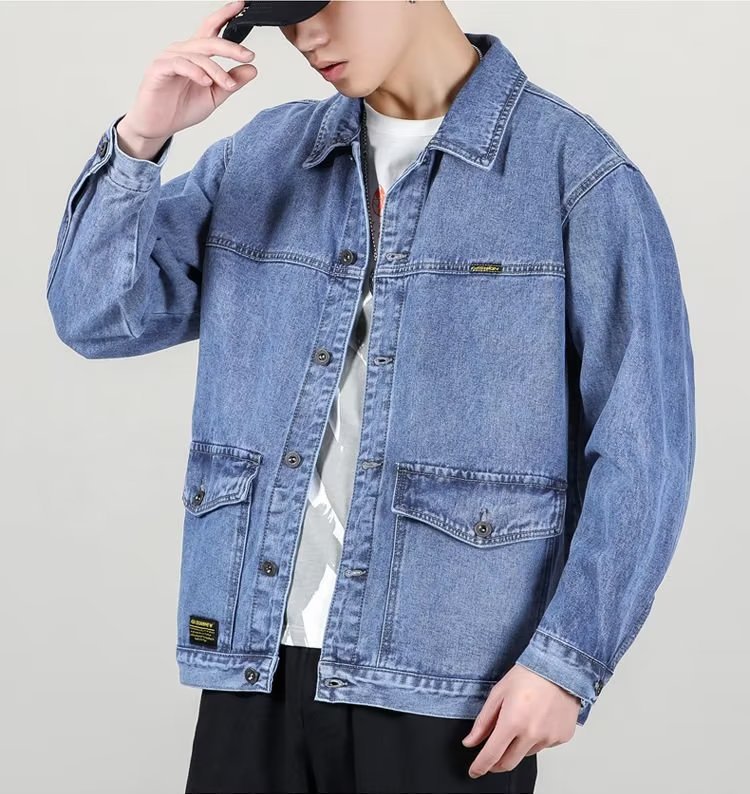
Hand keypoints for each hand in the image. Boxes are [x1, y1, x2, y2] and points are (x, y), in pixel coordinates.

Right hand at [118, 1, 256, 144]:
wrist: (158, 126)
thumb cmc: (181, 109)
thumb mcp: (215, 96)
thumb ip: (232, 82)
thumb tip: (252, 69)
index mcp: (196, 55)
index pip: (211, 29)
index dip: (225, 15)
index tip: (240, 5)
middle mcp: (182, 51)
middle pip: (209, 40)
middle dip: (231, 47)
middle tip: (248, 56)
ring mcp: (169, 58)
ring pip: (198, 56)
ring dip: (217, 70)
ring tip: (229, 84)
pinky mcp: (159, 69)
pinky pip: (181, 65)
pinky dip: (196, 72)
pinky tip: (206, 82)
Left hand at [461, 664, 580, 778]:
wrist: (559, 668)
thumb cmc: (528, 675)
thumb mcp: (498, 694)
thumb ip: (483, 722)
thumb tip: (470, 741)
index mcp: (513, 721)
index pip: (492, 754)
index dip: (480, 766)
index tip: (475, 771)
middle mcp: (532, 733)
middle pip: (508, 762)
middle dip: (496, 764)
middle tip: (491, 756)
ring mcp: (549, 738)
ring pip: (526, 754)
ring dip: (517, 746)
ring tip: (521, 721)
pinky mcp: (562, 737)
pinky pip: (543, 746)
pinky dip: (536, 738)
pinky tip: (537, 719)